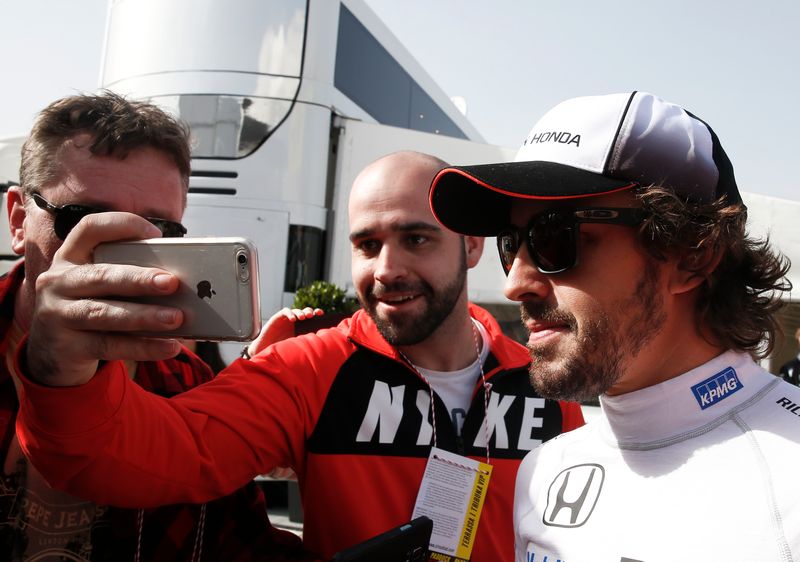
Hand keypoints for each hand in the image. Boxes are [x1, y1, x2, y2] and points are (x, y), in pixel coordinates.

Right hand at [27, 213, 184, 386]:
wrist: (53, 355)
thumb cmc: (91, 308)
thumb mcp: (100, 287)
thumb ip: (127, 276)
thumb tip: (179, 280)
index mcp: (70, 257)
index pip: (90, 229)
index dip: (121, 225)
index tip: (156, 233)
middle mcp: (58, 282)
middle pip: (101, 276)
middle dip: (138, 279)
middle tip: (172, 283)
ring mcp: (57, 315)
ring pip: (104, 313)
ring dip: (144, 316)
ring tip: (176, 318)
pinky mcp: (66, 347)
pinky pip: (110, 346)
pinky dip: (143, 346)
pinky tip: (169, 346)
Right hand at [246, 307, 322, 355]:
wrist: (267, 349)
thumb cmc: (283, 349)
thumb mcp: (298, 344)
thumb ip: (307, 341)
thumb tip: (321, 344)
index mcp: (302, 326)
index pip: (311, 317)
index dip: (316, 313)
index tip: (321, 314)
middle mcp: (295, 321)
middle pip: (304, 312)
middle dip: (309, 312)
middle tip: (311, 316)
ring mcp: (286, 319)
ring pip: (296, 311)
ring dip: (300, 312)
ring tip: (303, 317)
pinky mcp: (278, 318)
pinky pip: (285, 312)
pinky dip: (290, 314)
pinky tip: (293, 319)